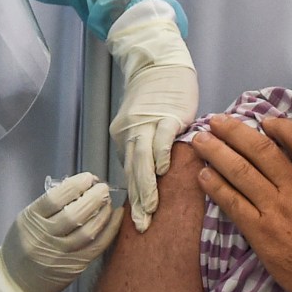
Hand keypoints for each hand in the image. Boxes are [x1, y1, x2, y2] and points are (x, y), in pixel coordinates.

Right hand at [0, 173, 125, 291]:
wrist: (17, 282)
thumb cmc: (21, 246)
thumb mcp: (25, 221)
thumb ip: (47, 207)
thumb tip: (78, 189)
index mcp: (30, 221)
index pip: (54, 199)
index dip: (74, 185)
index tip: (87, 178)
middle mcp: (45, 238)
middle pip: (75, 214)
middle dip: (94, 197)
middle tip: (103, 188)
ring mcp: (61, 254)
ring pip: (88, 231)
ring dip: (103, 213)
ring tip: (108, 201)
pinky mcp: (75, 266)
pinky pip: (97, 246)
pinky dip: (110, 229)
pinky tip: (115, 217)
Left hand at [106, 4, 199, 231]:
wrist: (160, 64)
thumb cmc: (156, 96)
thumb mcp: (141, 123)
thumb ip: (144, 146)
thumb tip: (151, 173)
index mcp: (124, 137)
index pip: (129, 173)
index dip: (133, 198)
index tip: (136, 221)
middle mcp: (132, 133)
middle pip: (133, 173)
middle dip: (137, 203)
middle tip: (140, 227)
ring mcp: (149, 125)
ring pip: (143, 161)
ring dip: (146, 188)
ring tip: (150, 211)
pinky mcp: (167, 116)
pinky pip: (162, 139)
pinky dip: (160, 155)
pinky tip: (163, 173)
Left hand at [186, 115, 291, 291]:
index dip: (279, 126)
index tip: (265, 121)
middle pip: (259, 149)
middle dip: (234, 131)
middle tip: (216, 121)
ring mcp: (276, 209)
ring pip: (240, 171)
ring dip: (217, 153)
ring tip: (199, 140)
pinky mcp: (261, 233)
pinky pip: (232, 203)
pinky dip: (216, 187)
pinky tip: (202, 176)